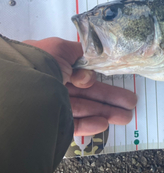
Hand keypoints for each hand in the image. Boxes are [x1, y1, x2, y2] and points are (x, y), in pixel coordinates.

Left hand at [23, 37, 137, 135]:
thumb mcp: (62, 48)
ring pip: (85, 108)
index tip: (116, 79)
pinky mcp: (52, 123)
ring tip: (126, 116)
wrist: (23, 86)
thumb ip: (79, 53)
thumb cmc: (41, 63)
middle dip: (111, 98)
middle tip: (131, 103)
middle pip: (88, 93)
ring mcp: (53, 105)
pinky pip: (73, 124)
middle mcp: (54, 85)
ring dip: (107, 112)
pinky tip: (104, 124)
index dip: (99, 78)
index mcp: (54, 66)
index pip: (82, 74)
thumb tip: (92, 59)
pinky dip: (89, 124)